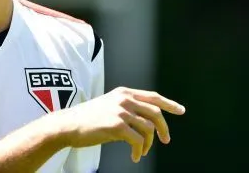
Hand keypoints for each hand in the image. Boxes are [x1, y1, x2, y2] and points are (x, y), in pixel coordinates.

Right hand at [52, 86, 185, 162]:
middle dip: (163, 128)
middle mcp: (124, 99)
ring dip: (149, 143)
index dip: (169, 103)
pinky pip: (138, 140)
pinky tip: (135, 156)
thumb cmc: (87, 119)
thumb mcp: (108, 106)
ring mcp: (120, 111)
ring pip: (148, 128)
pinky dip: (139, 151)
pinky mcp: (116, 125)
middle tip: (165, 140)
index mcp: (123, 93)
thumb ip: (126, 108)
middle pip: (156, 112)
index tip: (181, 110)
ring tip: (142, 151)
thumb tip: (146, 122)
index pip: (153, 96)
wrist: (68, 125)